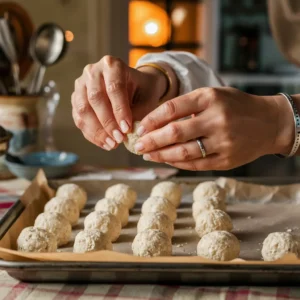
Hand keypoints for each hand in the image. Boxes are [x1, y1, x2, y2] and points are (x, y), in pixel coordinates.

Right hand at [71, 56, 172, 149]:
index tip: (127, 129)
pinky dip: (91, 134)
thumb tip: (128, 133)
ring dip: (97, 130)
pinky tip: (104, 143)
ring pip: (83, 109)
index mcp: (113, 65)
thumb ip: (139, 112)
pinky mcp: (76, 99)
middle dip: (108, 122)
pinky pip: (79, 118)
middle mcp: (92, 71)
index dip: (119, 110)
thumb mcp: (147, 97)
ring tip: (112, 144)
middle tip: (119, 139)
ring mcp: (81, 85)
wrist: (134, 85)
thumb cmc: (142, 90)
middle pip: (95, 98)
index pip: (113, 87)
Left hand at [134, 87, 293, 170]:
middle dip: (151, 141)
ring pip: (183, 152)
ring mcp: (222, 141)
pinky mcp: (226, 160)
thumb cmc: (236, 106)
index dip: (151, 119)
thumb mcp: (214, 95)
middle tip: (137, 146)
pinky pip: (196, 164)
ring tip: (147, 155)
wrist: (269, 123)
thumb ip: (188, 106)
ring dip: (161, 155)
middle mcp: (216, 119)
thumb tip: (157, 122)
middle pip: (174, 133)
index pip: (171, 108)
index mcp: (210, 98)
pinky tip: (166, 160)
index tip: (140, 127)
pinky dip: (177, 163)